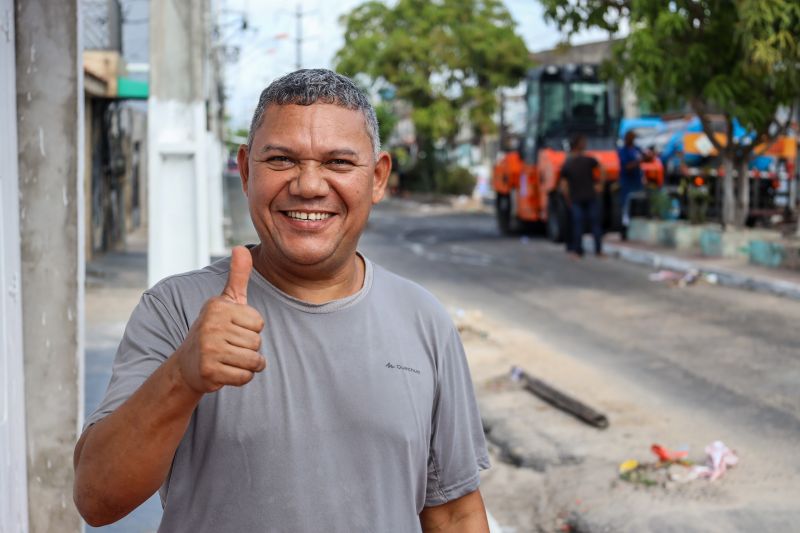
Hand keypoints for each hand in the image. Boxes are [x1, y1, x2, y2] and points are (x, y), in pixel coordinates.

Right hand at [174, 246, 265, 393]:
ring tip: (229, 358)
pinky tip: (226, 370)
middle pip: (257, 342)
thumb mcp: (226, 302)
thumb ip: (238, 276)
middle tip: (229, 346)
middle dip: (249, 348)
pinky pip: (245, 377)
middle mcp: (211, 325)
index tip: (233, 328)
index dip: (251, 329)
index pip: (259, 322)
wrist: (188, 365)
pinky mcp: (209, 371)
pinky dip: (241, 378)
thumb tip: (241, 247)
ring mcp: (209, 348)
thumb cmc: (214, 329)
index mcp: (218, 306)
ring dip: (247, 364)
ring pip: (254, 361)